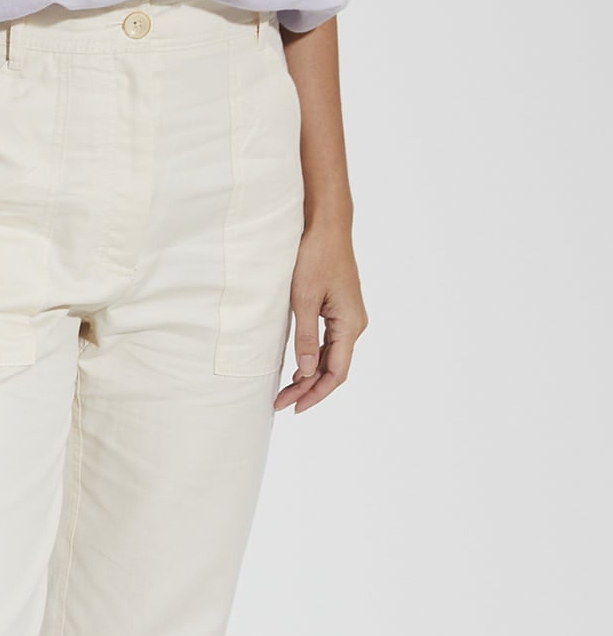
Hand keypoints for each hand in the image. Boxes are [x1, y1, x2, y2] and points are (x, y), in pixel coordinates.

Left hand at [275, 218, 366, 413]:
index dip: (315, 394)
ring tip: (285, 392)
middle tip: (280, 404)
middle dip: (308, 389)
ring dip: (309, 376)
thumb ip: (306, 338)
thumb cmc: (314, 258)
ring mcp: (348, 317)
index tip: (293, 407)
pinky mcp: (338, 310)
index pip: (336, 372)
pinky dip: (313, 360)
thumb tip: (307, 372)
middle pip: (334, 369)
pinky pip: (329, 344)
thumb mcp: (304, 300)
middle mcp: (354, 324)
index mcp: (350, 324)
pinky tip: (297, 370)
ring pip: (331, 358)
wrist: (326, 227)